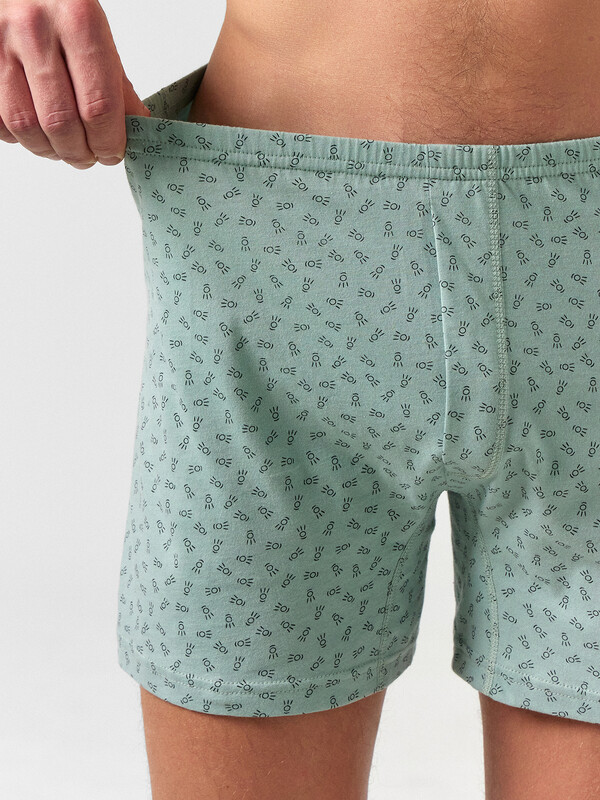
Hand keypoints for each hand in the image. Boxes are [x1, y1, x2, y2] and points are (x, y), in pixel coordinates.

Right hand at [0, 0, 150, 168]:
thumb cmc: (59, 5)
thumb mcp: (96, 33)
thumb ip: (117, 84)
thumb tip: (138, 129)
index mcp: (78, 22)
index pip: (99, 106)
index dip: (108, 142)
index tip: (112, 153)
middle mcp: (35, 30)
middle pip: (61, 123)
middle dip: (80, 153)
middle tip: (89, 156)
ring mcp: (1, 45)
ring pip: (26, 127)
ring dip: (49, 150)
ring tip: (63, 147)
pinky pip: (0, 121)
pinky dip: (20, 137)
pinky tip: (36, 129)